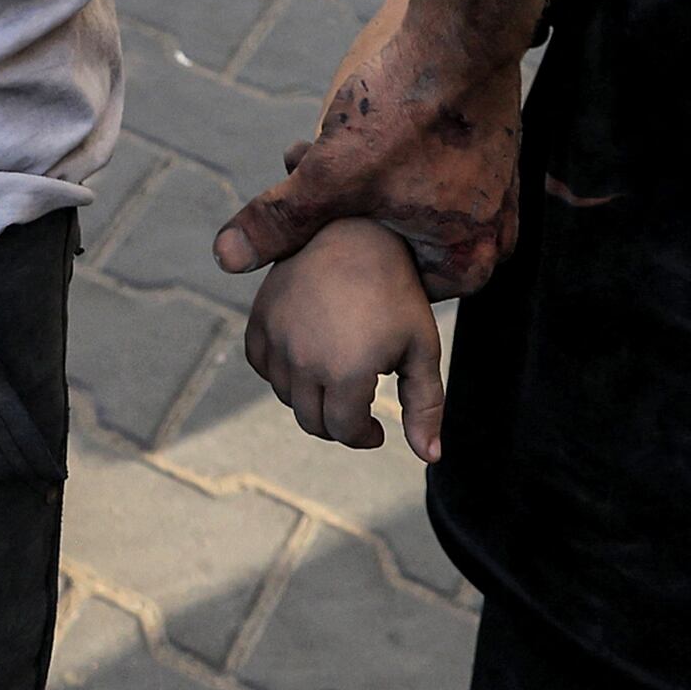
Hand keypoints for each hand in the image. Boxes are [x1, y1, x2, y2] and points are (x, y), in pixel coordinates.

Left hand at [215, 0, 523, 293]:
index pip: (384, 284)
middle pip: (394, 243)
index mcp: (466, 266)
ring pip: (406, 203)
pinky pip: (428, 171)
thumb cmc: (407, 112)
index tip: (305, 207)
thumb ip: (281, 222)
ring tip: (325, 143)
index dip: (332, 247)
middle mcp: (491, 240)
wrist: (462, 34)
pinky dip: (391, 154)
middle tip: (308, 166)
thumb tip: (226, 258)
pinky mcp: (489, 156)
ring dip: (361, 179)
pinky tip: (363, 123)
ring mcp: (495, 197)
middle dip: (343, 210)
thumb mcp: (331, 175)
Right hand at [244, 218, 448, 455]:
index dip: (365, 435)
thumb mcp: (421, 349)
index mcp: (346, 372)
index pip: (344, 430)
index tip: (378, 429)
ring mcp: (276, 337)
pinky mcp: (260, 318)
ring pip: (286, 395)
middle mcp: (303, 360)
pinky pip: (262, 364)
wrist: (356, 232)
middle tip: (357, 408)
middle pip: (312, 420)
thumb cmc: (397, 293)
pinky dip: (281, 371)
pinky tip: (308, 357)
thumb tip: (430, 457)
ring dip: (310, 397)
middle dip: (338, 422)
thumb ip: (425, 407)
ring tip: (337, 378)